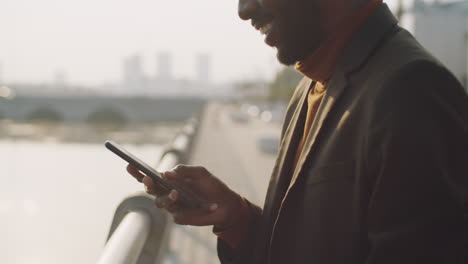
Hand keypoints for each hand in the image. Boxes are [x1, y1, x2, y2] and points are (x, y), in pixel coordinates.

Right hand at [127, 164, 243, 227]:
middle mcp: (167, 192)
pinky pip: (175, 213)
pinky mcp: (180, 217)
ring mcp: (173, 206)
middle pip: (150, 189)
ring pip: (160, 202)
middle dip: (146, 183)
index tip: (129, 164)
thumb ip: (184, 171)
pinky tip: (189, 203)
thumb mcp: (201, 173)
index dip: (137, 171)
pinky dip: (181, 207)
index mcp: (169, 180)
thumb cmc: (211, 186)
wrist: (225, 203)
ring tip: (176, 193)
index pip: (149, 175)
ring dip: (166, 197)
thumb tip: (167, 173)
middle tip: (148, 178)